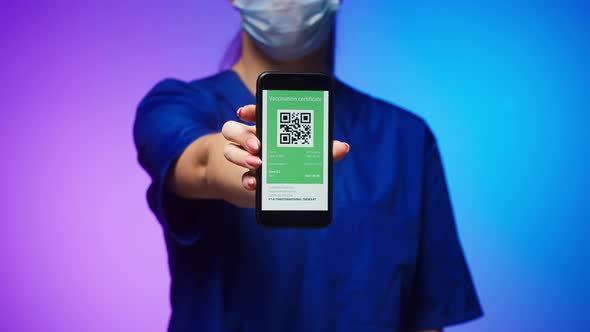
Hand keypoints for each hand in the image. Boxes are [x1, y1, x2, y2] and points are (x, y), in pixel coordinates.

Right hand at [221, 104, 349, 190]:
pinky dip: (245, 179)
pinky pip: (237, 174)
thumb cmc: (295, 162)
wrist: (278, 188)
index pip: (252, 112)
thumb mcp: (308, 155)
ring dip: (241, 157)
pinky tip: (254, 184)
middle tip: (257, 146)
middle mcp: (250, 139)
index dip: (248, 110)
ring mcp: (243, 157)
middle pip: (233, 129)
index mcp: (266, 127)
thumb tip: (342, 147)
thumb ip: (323, 150)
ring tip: (258, 165)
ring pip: (229, 150)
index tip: (244, 112)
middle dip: (243, 136)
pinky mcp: (245, 176)